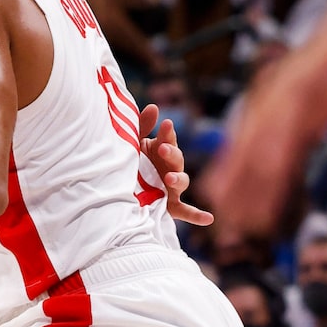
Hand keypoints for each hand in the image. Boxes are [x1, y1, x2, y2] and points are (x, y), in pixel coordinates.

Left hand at [139, 102, 211, 226]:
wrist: (116, 190)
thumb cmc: (130, 162)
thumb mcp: (132, 143)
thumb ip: (142, 126)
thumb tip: (154, 107)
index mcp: (162, 151)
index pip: (168, 140)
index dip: (167, 134)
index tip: (165, 124)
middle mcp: (170, 168)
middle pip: (177, 160)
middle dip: (171, 154)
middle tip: (162, 148)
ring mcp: (171, 187)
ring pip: (182, 182)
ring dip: (178, 179)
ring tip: (169, 178)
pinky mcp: (170, 205)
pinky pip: (185, 211)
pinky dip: (197, 215)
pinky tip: (209, 219)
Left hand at [206, 0, 326, 236]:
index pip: (295, 129)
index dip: (270, 168)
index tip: (252, 207)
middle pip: (272, 120)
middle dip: (243, 166)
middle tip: (219, 211)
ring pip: (275, 108)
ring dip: (246, 155)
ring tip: (225, 198)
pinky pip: (299, 93)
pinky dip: (275, 131)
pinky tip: (259, 169)